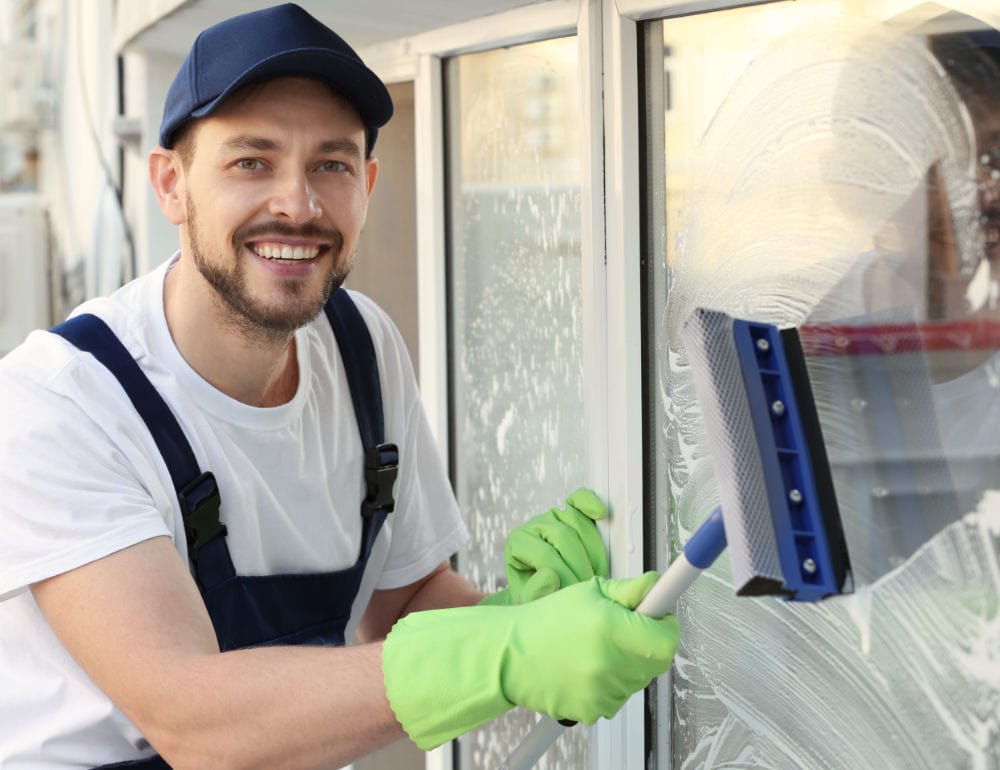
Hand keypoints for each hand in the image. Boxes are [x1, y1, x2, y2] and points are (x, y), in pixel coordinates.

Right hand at [382, 572, 679, 748]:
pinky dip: (611, 683)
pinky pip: (619, 696)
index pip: (666, 638)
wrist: (510, 655)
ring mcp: (602, 690)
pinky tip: (588, 668)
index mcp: (610, 628)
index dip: (666, 626)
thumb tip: (656, 585)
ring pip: (639, 679)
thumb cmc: (546, 621)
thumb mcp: (588, 593)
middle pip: (657, 660)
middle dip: (647, 642)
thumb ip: (627, 591)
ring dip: (629, 663)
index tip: (659, 618)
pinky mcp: (593, 710)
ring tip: (598, 648)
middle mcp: (609, 663)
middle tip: (624, 629)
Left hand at [479, 488, 609, 605]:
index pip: (545, 555)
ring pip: (578, 523)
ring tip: (594, 574)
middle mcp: (535, 525)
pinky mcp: (570, 511)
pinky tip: (600, 513)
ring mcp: (554, 515)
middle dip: (580, 565)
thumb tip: (551, 576)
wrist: (544, 588)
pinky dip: (590, 504)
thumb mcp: (529, 601)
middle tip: (587, 587)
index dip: (565, 575)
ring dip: (593, 552)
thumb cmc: (535, 593)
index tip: (574, 594)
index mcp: (518, 542)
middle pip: (564, 537)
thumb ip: (536, 592)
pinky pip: (580, 501)